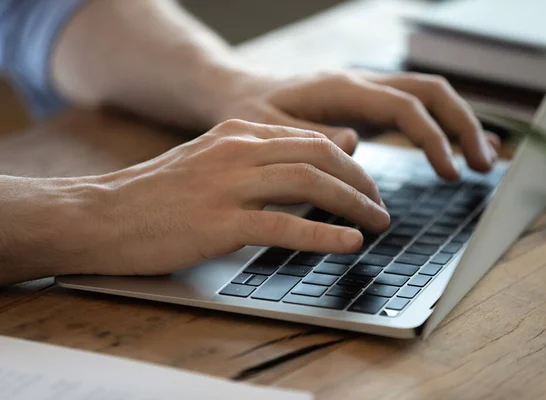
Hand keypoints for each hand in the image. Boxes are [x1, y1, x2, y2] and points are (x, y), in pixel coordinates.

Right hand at [82, 119, 388, 275]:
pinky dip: (324, 234)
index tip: (366, 186)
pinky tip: (348, 242)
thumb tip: (308, 162)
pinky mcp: (219, 223)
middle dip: (361, 181)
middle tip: (380, 206)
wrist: (102, 215)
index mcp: (237, 132)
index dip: (349, 163)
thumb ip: (259, 159)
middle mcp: (237, 151)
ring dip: (353, 204)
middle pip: (320, 155)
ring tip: (377, 224)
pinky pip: (285, 225)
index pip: (312, 139)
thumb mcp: (210, 162)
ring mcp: (228, 186)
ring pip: (309, 184)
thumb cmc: (158, 195)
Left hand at [206, 70, 499, 179]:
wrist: (239, 94)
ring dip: (459, 126)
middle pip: (430, 92)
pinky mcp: (366, 107)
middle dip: (463, 126)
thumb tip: (354, 147)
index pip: (403, 106)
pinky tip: (456, 150)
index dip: (432, 138)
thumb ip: (309, 138)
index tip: (449, 173)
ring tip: (484, 161)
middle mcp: (361, 84)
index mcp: (341, 88)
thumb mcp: (268, 131)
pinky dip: (440, 129)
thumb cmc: (250, 113)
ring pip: (428, 97)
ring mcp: (366, 93)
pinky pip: (413, 111)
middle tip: (484, 165)